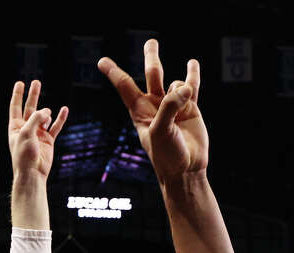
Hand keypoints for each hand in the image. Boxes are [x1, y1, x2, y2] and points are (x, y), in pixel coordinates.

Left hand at [7, 80, 67, 180]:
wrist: (33, 173)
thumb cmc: (24, 155)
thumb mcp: (26, 133)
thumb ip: (36, 118)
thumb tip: (48, 111)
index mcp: (15, 127)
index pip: (15, 107)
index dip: (17, 94)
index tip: (20, 83)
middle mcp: (26, 129)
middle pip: (30, 108)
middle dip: (33, 95)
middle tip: (37, 82)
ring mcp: (38, 134)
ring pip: (44, 117)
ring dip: (46, 113)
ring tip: (47, 114)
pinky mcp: (48, 140)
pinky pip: (55, 126)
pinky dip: (60, 118)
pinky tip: (64, 109)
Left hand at [98, 41, 205, 182]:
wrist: (186, 169)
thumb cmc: (167, 155)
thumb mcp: (160, 131)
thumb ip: (169, 107)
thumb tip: (184, 87)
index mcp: (139, 111)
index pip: (125, 86)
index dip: (113, 72)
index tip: (101, 62)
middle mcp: (155, 105)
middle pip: (152, 74)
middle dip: (151, 57)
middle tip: (151, 42)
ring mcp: (173, 105)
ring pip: (174, 82)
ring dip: (180, 87)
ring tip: (184, 100)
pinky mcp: (190, 108)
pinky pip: (191, 86)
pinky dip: (192, 74)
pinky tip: (192, 64)